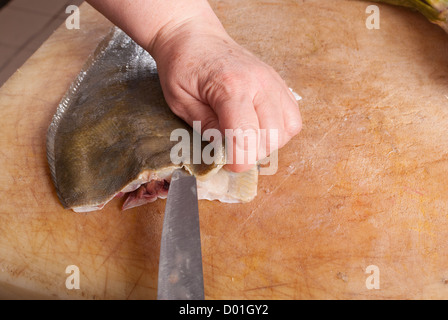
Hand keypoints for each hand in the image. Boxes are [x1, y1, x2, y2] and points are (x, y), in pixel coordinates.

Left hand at [149, 18, 301, 172]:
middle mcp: (259, 82)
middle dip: (252, 153)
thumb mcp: (181, 102)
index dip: (238, 161)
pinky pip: (293, 117)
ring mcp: (273, 81)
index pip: (246, 137)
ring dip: (268, 143)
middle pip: (272, 137)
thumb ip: (206, 128)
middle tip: (232, 149)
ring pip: (287, 129)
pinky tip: (259, 127)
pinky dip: (280, 130)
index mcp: (231, 86)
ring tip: (246, 137)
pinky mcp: (279, 83)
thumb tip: (226, 152)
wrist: (195, 36)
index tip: (227, 164)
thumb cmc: (183, 66)